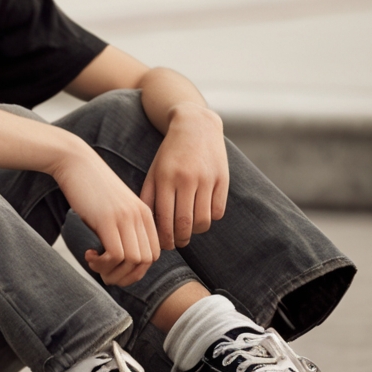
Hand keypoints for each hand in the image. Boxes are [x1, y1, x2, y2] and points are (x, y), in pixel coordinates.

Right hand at [51, 142, 159, 286]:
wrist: (75, 162)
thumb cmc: (90, 187)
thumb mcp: (113, 208)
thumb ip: (122, 229)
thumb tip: (118, 262)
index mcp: (145, 214)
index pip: (153, 255)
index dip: (134, 270)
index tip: (113, 268)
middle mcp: (140, 216)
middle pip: (145, 262)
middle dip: (124, 276)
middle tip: (103, 272)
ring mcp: (125, 217)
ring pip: (132, 261)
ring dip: (112, 272)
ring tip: (94, 263)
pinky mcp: (108, 219)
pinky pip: (116, 255)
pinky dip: (102, 263)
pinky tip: (89, 254)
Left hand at [139, 102, 228, 249]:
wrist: (195, 126)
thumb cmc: (170, 154)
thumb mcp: (154, 172)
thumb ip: (149, 197)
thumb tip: (148, 228)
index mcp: (165, 178)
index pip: (165, 219)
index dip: (165, 238)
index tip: (165, 245)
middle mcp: (186, 179)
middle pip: (185, 223)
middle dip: (180, 239)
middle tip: (177, 243)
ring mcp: (206, 178)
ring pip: (203, 220)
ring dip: (196, 231)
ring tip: (189, 230)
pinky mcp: (222, 178)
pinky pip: (218, 210)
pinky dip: (211, 218)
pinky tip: (202, 215)